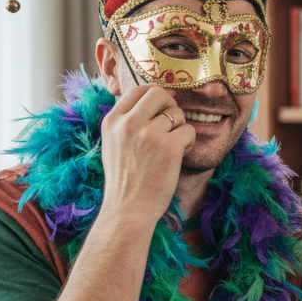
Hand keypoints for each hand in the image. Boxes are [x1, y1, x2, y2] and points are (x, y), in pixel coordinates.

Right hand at [100, 85, 194, 226]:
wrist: (129, 210)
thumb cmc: (126, 181)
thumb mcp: (114, 145)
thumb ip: (127, 123)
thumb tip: (151, 100)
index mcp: (112, 121)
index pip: (138, 90)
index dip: (155, 96)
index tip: (163, 108)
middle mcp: (128, 123)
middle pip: (159, 94)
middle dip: (171, 106)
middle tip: (172, 125)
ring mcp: (148, 134)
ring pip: (177, 114)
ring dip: (180, 129)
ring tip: (173, 148)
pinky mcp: (169, 146)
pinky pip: (189, 131)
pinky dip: (189, 142)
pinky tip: (179, 156)